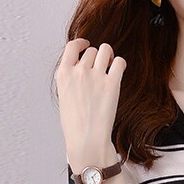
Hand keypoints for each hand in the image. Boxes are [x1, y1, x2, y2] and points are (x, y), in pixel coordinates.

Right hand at [55, 38, 126, 166]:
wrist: (87, 140)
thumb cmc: (75, 126)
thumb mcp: (64, 98)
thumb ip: (71, 80)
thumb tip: (80, 71)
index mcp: (63, 74)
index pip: (71, 47)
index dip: (81, 43)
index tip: (86, 44)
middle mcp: (79, 71)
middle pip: (91, 51)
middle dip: (96, 56)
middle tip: (102, 65)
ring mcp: (96, 76)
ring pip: (105, 50)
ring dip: (108, 55)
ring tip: (111, 64)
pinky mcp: (112, 84)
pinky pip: (119, 62)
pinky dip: (120, 63)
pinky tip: (119, 69)